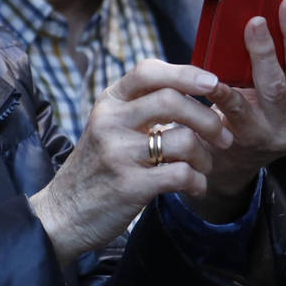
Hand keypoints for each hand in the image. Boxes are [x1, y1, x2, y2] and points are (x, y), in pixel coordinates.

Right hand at [29, 60, 233, 266]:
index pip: (148, 71)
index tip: (214, 84)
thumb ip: (141, 107)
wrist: (63, 214)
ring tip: (203, 168)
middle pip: (172, 101)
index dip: (186, 73)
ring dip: (205, 157)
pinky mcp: (129, 185)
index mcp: (109, 102)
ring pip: (182, 139)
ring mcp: (118, 153)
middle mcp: (111, 121)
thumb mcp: (109, 126)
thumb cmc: (97, 168)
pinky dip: (198, 182)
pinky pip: (181, 175)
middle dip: (208, 119)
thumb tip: (191, 88)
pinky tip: (195, 187)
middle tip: (223, 136)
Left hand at [183, 0, 285, 222]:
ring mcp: (281, 135)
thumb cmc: (257, 110)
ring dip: (263, 53)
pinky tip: (215, 76)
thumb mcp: (283, 88)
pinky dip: (225, 91)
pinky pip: (237, 110)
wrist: (229, 161)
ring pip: (274, 87)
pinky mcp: (250, 140)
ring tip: (255, 24)